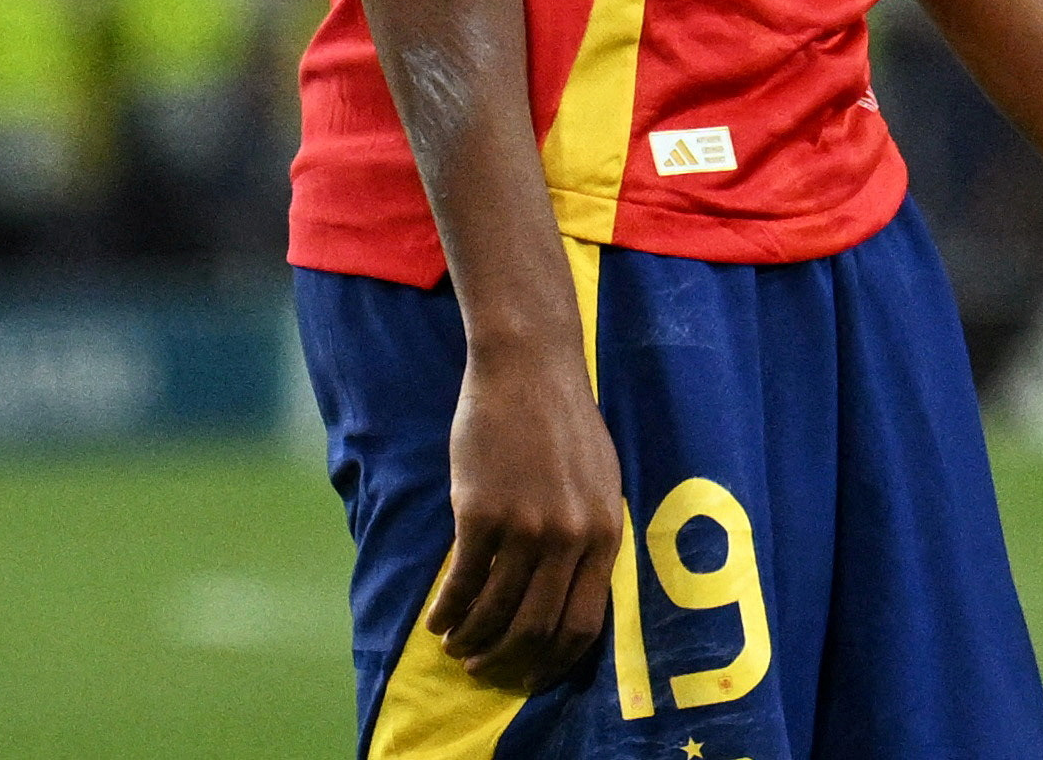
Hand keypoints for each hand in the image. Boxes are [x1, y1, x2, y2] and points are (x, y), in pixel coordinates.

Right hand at [430, 333, 622, 688]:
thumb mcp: (599, 482)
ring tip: (455, 645)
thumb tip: (571, 592)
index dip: (552, 661)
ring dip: (470, 640)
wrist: (530, 369)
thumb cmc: (563, 424)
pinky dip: (447, 612)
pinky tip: (437, 619)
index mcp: (606, 531)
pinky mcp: (482, 512)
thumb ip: (589, 535)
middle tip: (483, 668)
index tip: (529, 674)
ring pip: (496, 613)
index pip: (584, 624)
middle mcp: (572, 536)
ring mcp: (528, 525)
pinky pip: (462, 583)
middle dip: (507, 661)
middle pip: (538, 629)